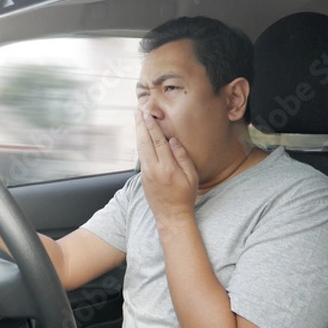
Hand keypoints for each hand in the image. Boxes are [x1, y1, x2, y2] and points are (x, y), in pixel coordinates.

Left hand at [135, 110, 198, 225]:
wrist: (171, 216)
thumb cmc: (185, 197)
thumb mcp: (191, 177)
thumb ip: (183, 157)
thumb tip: (173, 140)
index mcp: (167, 168)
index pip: (158, 141)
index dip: (151, 127)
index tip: (147, 115)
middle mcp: (153, 169)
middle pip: (144, 141)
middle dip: (140, 125)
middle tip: (137, 111)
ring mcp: (146, 174)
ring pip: (140, 148)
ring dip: (138, 132)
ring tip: (136, 119)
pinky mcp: (143, 178)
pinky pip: (141, 156)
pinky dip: (139, 144)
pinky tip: (140, 136)